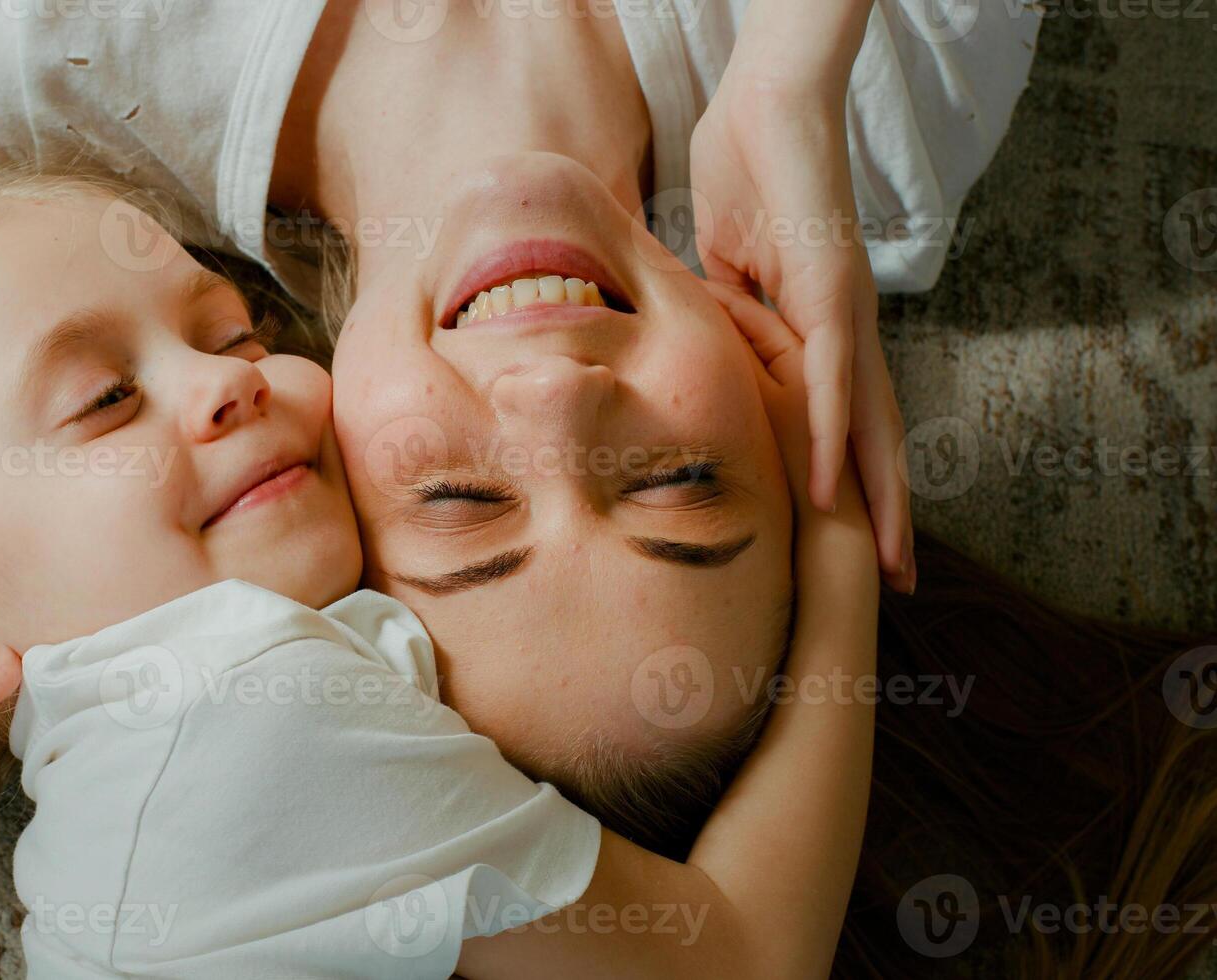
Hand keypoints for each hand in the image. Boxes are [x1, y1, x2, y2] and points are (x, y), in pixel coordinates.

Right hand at [690, 78, 913, 592]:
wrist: (765, 107)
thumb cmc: (749, 175)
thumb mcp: (725, 273)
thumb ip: (727, 320)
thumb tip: (702, 355)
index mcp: (822, 330)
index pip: (845, 421)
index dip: (856, 483)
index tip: (857, 544)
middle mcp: (848, 333)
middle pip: (878, 438)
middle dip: (887, 515)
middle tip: (897, 584)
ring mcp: (847, 316)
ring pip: (870, 422)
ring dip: (878, 498)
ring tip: (886, 563)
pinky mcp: (833, 293)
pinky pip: (832, 379)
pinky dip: (834, 436)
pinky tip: (835, 488)